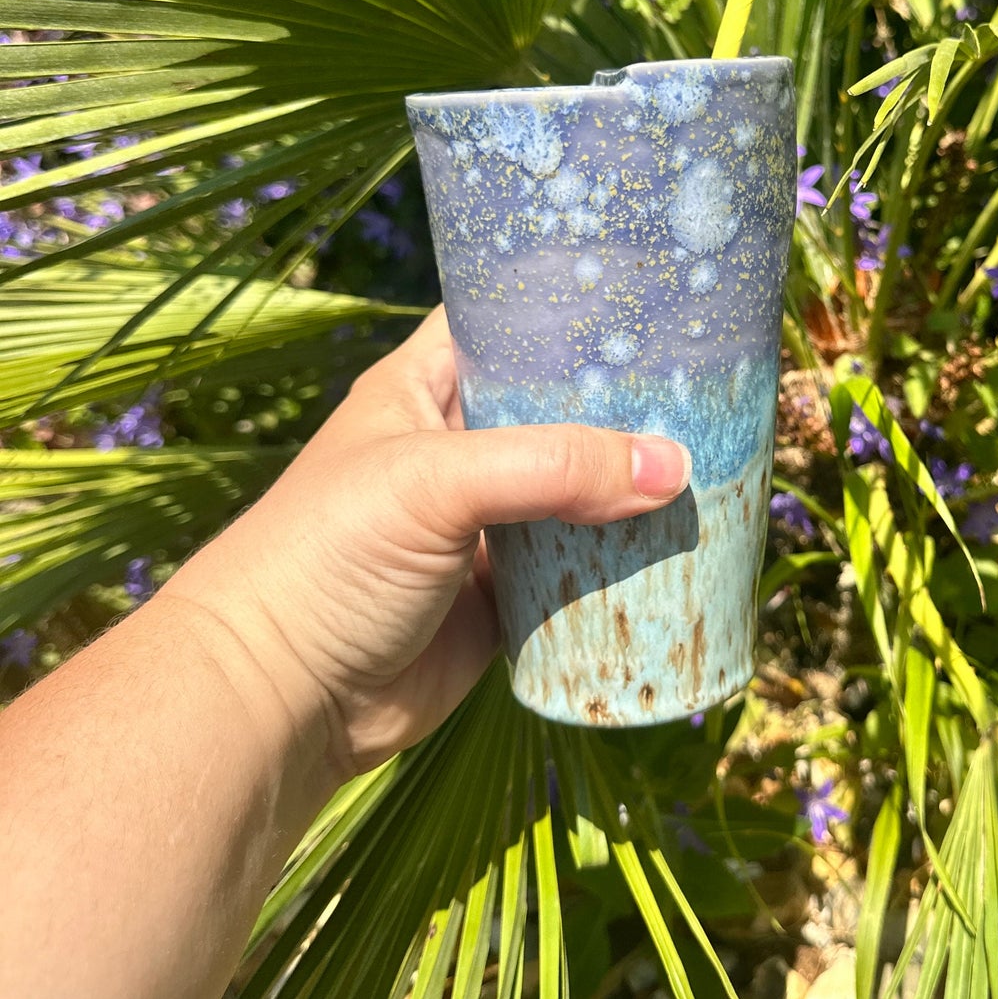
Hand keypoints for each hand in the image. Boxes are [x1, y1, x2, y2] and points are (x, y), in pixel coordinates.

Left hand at [164, 307, 691, 778]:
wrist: (280, 704)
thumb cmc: (329, 558)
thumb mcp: (435, 483)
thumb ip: (552, 467)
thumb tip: (673, 468)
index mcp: (425, 389)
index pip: (504, 320)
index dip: (567, 304)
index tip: (651, 295)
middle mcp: (460, 447)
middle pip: (559, 410)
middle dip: (625, 405)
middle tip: (710, 386)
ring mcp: (485, 523)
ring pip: (578, 491)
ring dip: (632, 487)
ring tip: (717, 460)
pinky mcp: (504, 594)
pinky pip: (579, 568)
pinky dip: (622, 562)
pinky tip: (683, 545)